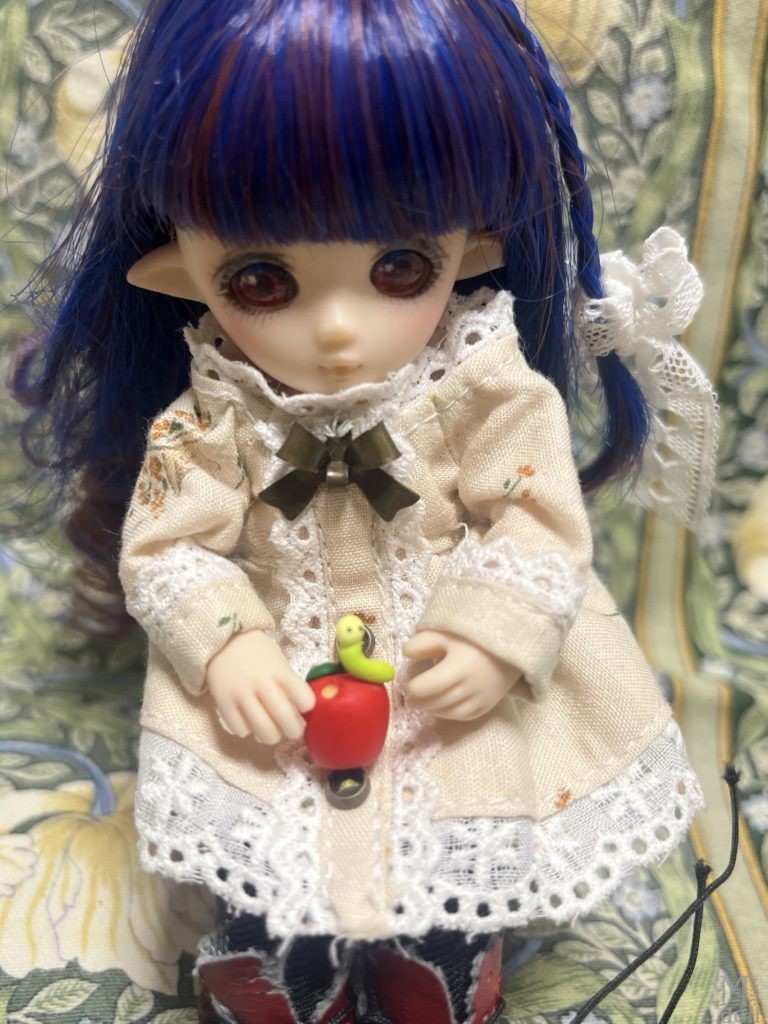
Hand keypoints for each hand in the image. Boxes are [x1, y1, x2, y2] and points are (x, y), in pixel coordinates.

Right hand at [206, 629, 315, 743]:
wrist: (223, 640)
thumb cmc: (257, 652)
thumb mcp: (279, 662)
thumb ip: (288, 684)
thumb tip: (299, 713)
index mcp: (279, 671)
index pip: (304, 698)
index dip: (308, 707)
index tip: (305, 707)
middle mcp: (261, 684)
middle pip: (285, 720)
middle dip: (294, 731)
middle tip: (293, 730)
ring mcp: (241, 694)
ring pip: (263, 731)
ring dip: (272, 736)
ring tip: (272, 730)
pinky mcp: (223, 702)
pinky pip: (240, 729)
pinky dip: (247, 730)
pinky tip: (249, 722)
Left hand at [403, 630, 518, 720]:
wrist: (512, 642)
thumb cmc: (474, 636)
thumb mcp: (446, 632)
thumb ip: (423, 643)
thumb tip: (406, 654)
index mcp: (458, 667)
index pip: (426, 687)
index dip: (412, 687)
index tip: (407, 683)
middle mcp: (470, 687)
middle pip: (436, 702)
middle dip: (420, 701)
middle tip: (410, 698)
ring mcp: (481, 698)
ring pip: (450, 712)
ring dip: (433, 710)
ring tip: (424, 702)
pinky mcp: (489, 704)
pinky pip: (465, 717)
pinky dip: (450, 714)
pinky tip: (442, 707)